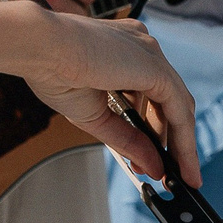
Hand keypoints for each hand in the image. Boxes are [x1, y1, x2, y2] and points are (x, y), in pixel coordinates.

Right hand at [17, 13, 201, 187]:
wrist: (40, 48)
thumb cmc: (53, 70)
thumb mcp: (96, 116)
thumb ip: (127, 140)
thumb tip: (152, 166)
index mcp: (122, 49)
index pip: (150, 92)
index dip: (154, 129)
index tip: (152, 158)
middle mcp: (140, 47)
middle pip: (168, 100)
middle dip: (169, 140)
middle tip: (169, 173)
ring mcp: (149, 54)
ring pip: (178, 106)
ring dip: (181, 144)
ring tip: (180, 175)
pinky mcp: (154, 67)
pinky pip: (179, 109)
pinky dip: (183, 140)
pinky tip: (180, 163)